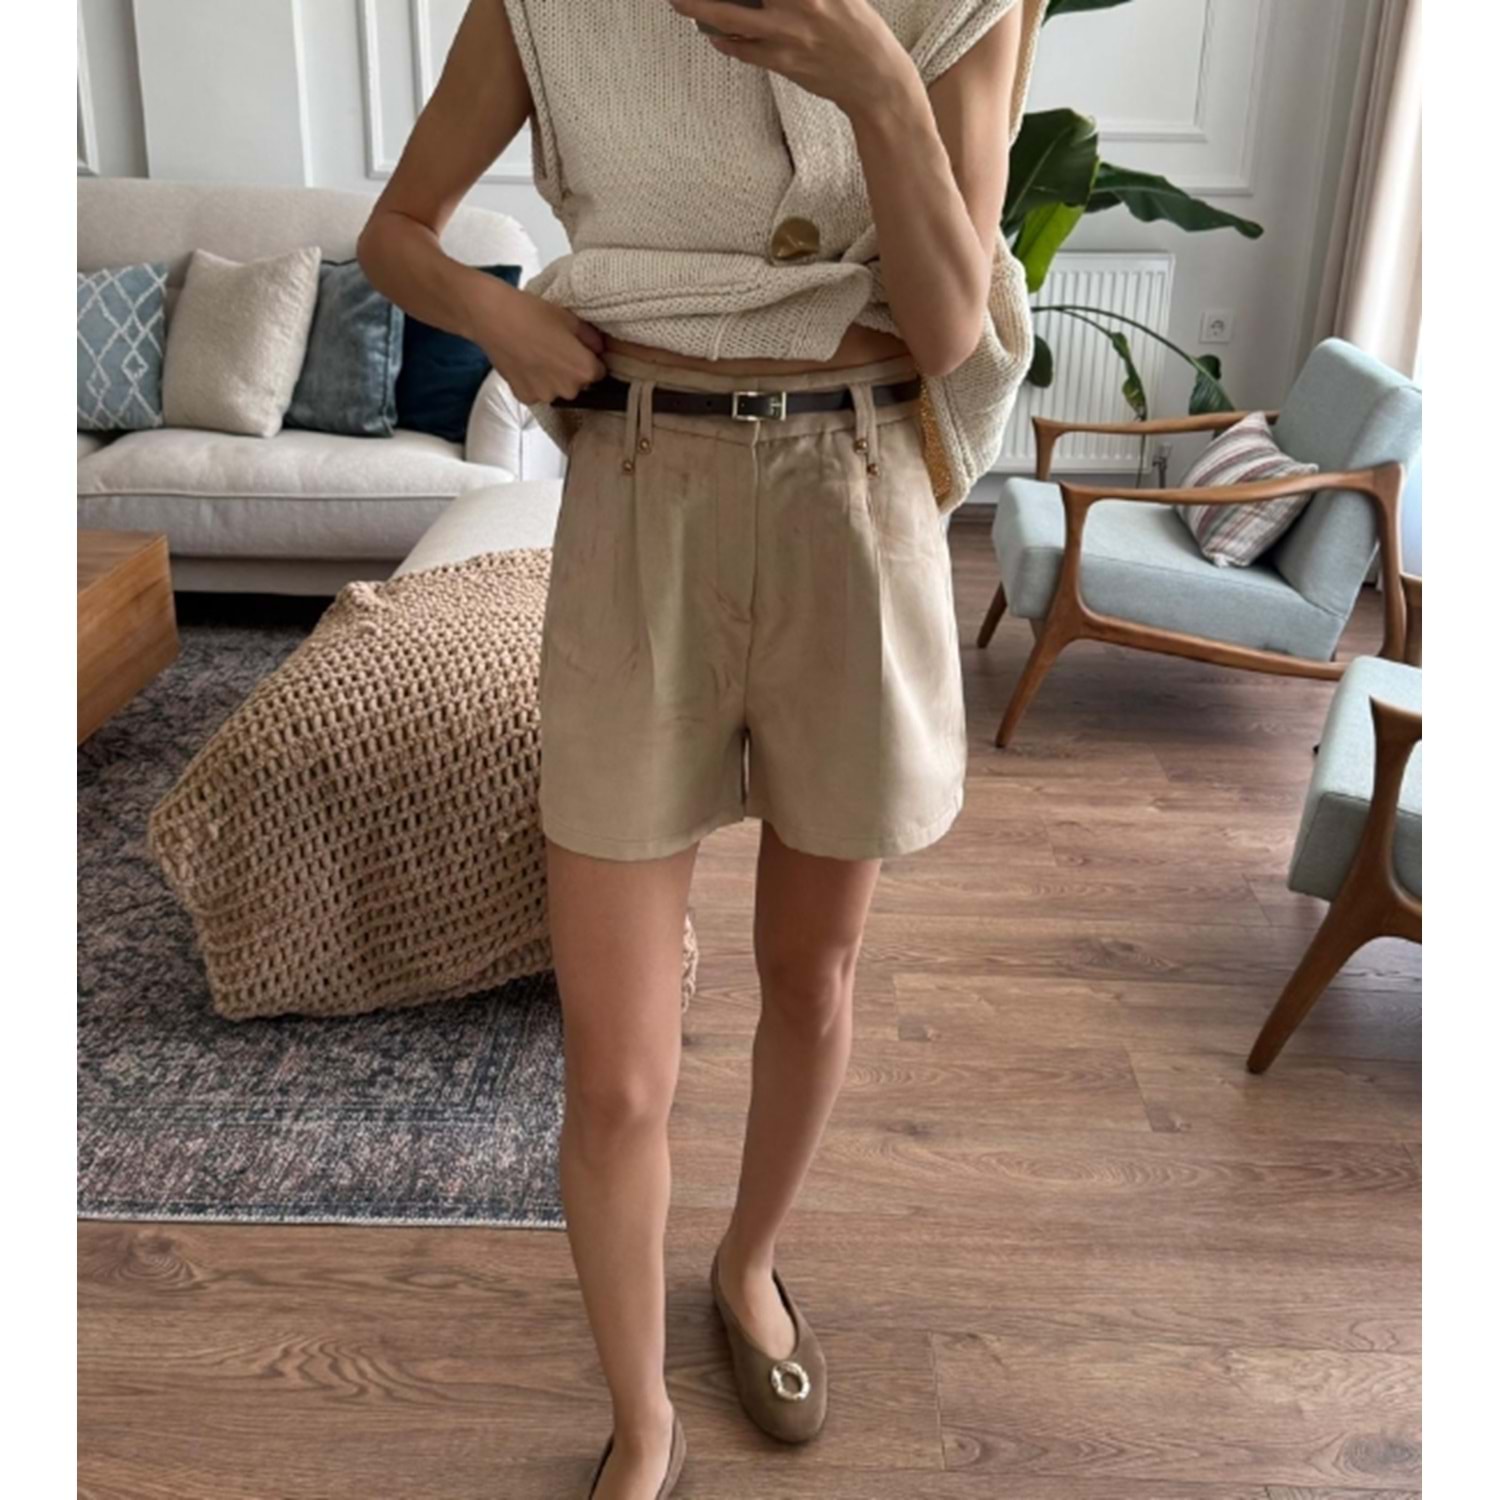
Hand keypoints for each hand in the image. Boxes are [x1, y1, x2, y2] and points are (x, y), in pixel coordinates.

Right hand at [468, 276, 607, 404]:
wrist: (492, 317)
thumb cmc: (532, 314)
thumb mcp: (570, 319)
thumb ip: (591, 338)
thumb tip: (598, 348)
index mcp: (584, 371)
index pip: (599, 372)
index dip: (589, 359)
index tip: (578, 349)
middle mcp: (568, 390)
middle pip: (578, 384)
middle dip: (571, 370)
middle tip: (554, 348)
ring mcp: (545, 396)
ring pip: (556, 390)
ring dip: (552, 378)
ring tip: (537, 355)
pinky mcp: (524, 397)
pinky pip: (536, 392)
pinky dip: (533, 382)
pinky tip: (525, 362)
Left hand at [667, 0, 914, 120]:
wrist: (876, 79)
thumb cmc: (856, 28)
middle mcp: (800, 2)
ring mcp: (789, 34)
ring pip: (731, 18)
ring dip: (699, 9)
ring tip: (678, 1)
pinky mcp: (784, 63)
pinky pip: (744, 50)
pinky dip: (725, 41)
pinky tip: (712, 34)